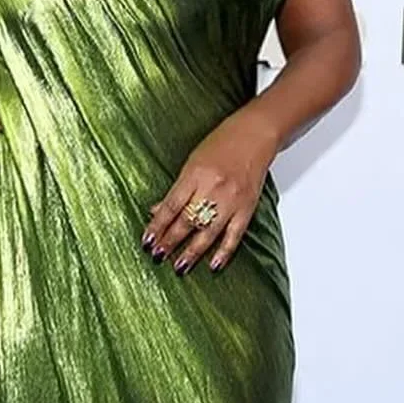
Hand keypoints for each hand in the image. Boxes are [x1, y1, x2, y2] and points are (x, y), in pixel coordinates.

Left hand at [142, 110, 277, 273]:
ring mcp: (231, 200)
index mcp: (195, 174)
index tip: (147, 240)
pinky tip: (213, 265)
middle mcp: (213, 188)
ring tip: (179, 267)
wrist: (255, 135)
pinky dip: (224, 251)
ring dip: (192, 252)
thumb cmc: (222, 144)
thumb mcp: (191, 162)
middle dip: (170, 241)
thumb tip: (157, 212)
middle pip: (187, 221)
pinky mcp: (247, 207)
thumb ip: (177, 190)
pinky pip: (234, 235)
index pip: (171, 206)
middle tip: (157, 255)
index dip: (158, 225)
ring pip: (208, 232)